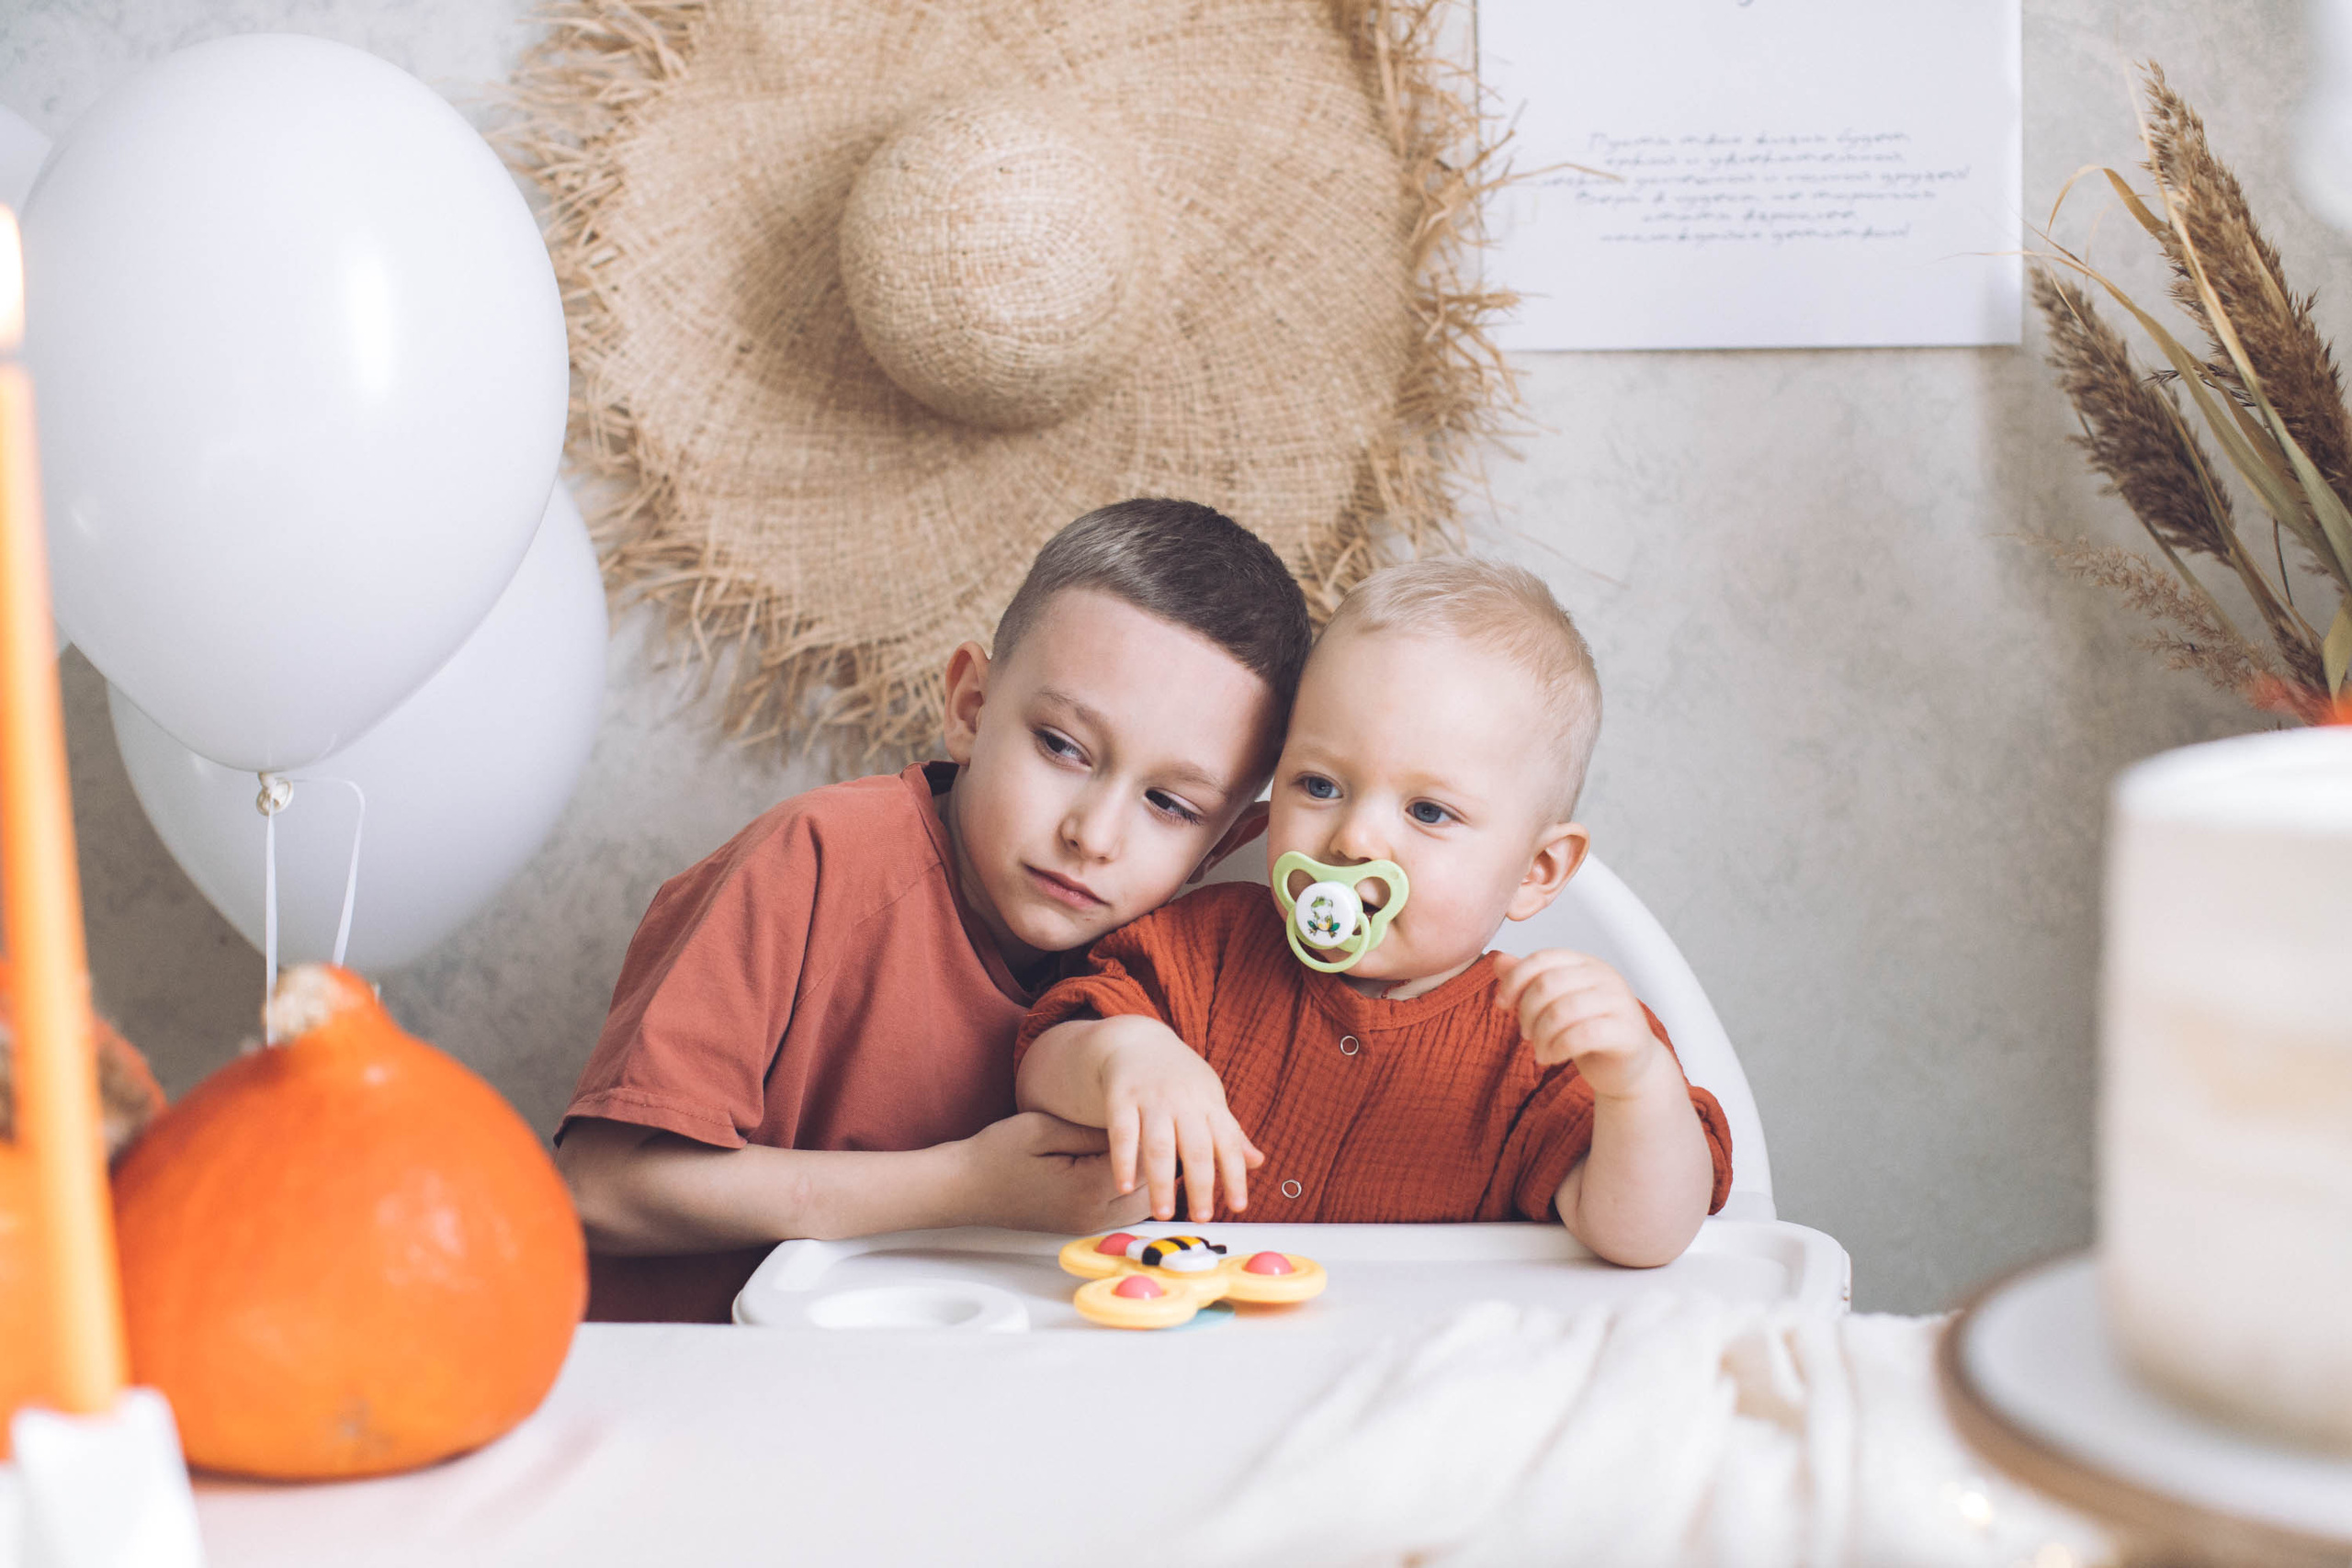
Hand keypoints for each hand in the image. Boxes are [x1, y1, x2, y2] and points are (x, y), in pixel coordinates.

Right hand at [954, 1111, 1152, 1233]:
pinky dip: (1134, 1191)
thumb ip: (1090, 1131)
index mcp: (1087, 1188)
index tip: (1162, 1112)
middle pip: (1151, 1191)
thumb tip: (1131, 1126)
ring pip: (1141, 1206)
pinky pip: (1122, 1212)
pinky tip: (1132, 1166)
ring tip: (1155, 1145)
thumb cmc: (997, 1153)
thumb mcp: (1043, 1129)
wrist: (963, 1188)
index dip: (1155, 1137)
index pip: (1144, 1163)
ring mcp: (1086, 1226)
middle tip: (1164, 1127)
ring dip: (1150, 1180)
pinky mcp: (1080, 1227)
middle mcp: (1093, 1215)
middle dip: (1160, 1162)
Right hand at [1092, 1015, 1262, 1221]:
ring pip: (1159, 1145)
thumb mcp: (1210, 1098)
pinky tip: (1125, 1187)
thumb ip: (1230, 1133)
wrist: (1138, 1040)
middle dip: (1200, 1185)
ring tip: (1163, 1213)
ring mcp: (1151, 1099)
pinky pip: (1122, 1133)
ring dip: (1162, 1181)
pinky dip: (1123, 1161)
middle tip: (1201, 1217)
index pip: (1228, 1143)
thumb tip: (1258, 1162)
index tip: (1238, 1206)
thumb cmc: (1180, 1078)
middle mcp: (1183, 1101)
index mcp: (1210, 1103)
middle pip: (1195, 1148)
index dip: (1235, 1176)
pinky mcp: (1120, 1097)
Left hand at [1492, 949, 1670, 1099]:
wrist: (1627, 1067)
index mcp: (1586, 964)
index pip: (1542, 958)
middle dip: (1527, 1011)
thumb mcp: (1555, 1003)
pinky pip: (1582, 1035)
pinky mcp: (1627, 1032)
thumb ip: (1529, 981)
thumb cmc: (1589, 1032)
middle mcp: (1605, 977)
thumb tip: (1499, 962)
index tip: (1502, 1003)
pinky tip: (1551, 1057)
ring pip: (1562, 1011)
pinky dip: (1557, 1048)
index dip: (1515, 980)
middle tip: (1525, 1033)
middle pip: (1548, 984)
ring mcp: (1619, 1002)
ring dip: (1540, 1035)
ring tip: (1539, 1049)